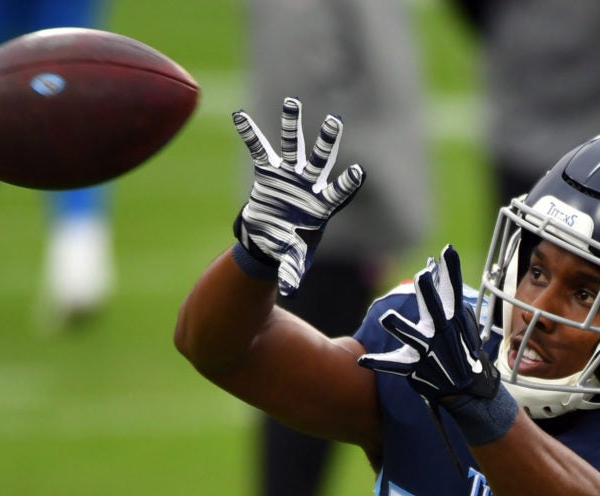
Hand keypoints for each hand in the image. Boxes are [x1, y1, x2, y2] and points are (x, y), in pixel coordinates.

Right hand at [232, 97, 365, 295]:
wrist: (272, 242)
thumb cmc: (289, 251)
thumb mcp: (292, 262)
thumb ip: (291, 271)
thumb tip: (290, 289)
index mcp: (320, 207)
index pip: (338, 194)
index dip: (347, 184)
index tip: (359, 172)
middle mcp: (307, 186)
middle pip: (318, 161)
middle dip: (326, 143)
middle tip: (335, 121)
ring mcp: (288, 177)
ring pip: (292, 147)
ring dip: (290, 126)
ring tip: (291, 102)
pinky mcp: (268, 173)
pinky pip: (258, 150)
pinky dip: (249, 135)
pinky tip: (240, 116)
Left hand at [359, 245, 498, 404]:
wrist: (467, 390)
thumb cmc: (463, 350)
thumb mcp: (463, 325)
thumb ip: (448, 300)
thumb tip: (434, 270)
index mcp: (454, 320)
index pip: (453, 291)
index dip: (451, 270)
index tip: (448, 250)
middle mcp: (442, 334)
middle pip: (435, 310)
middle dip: (429, 294)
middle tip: (422, 276)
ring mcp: (428, 352)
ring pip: (413, 337)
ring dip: (401, 328)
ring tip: (387, 317)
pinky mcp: (414, 368)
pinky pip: (394, 365)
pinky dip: (379, 363)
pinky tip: (362, 359)